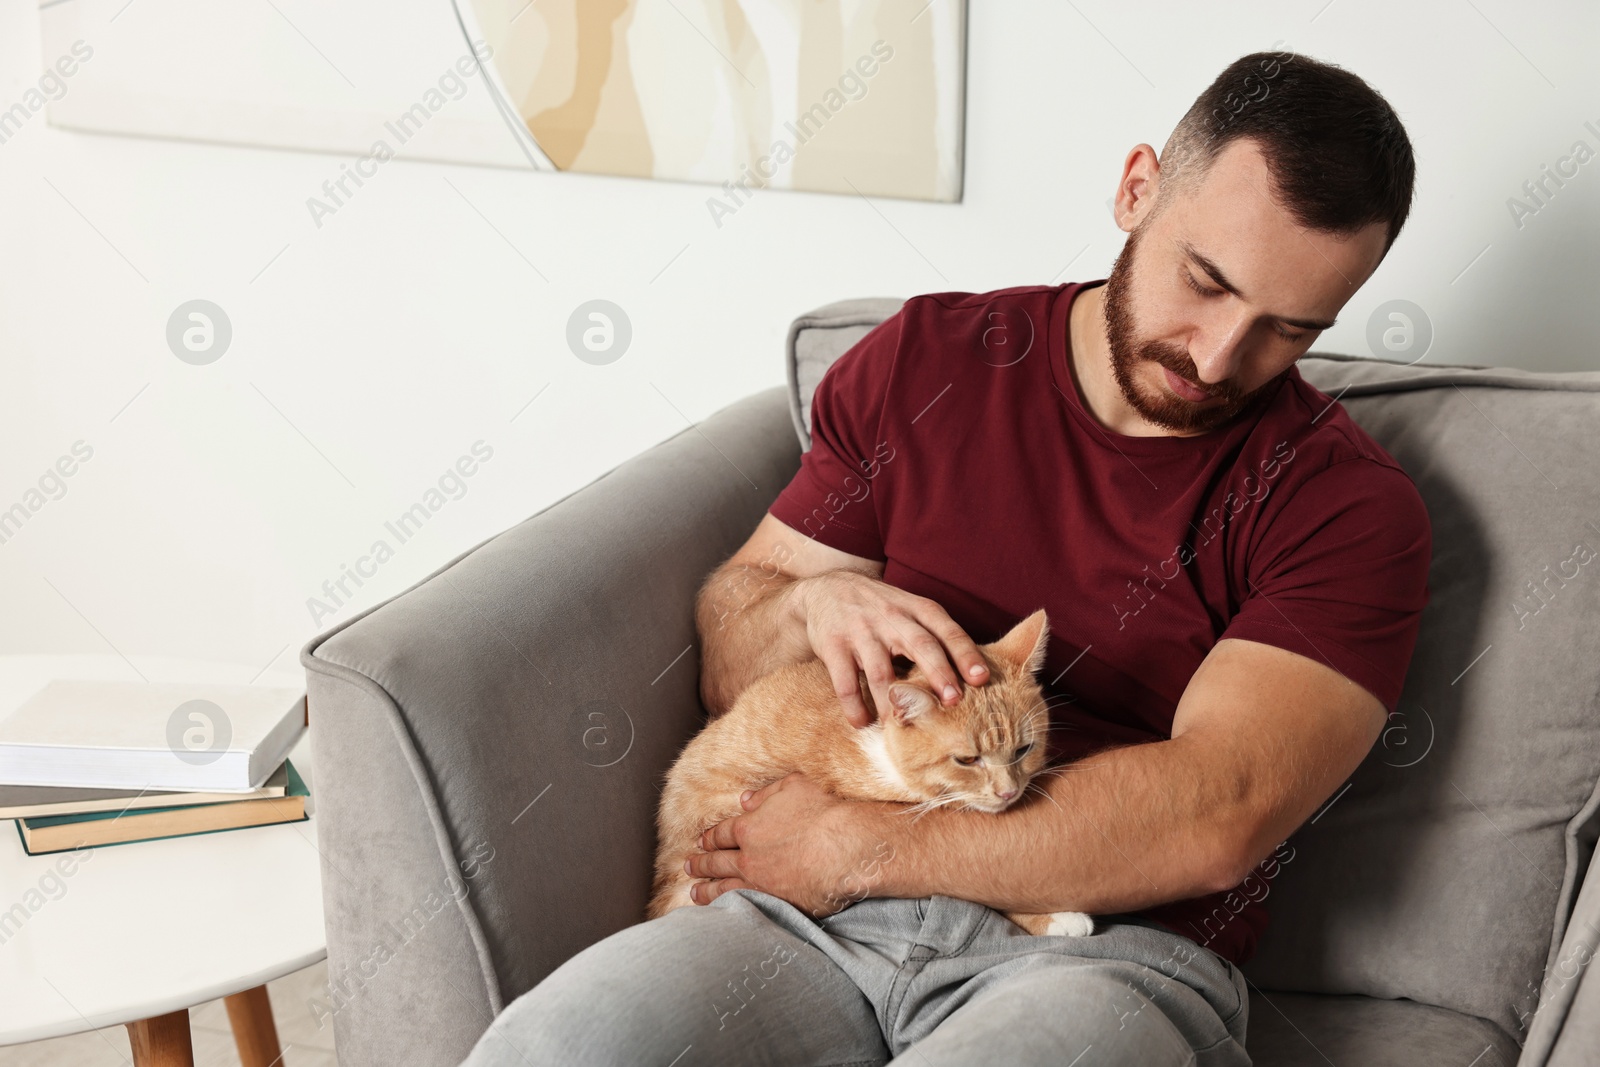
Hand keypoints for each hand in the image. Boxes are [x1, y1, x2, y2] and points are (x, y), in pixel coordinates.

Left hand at [684, 773, 901, 916]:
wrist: (844, 847)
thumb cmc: (823, 812)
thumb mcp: (794, 787)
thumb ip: (766, 793)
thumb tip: (746, 799)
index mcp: (750, 827)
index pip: (722, 833)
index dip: (710, 838)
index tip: (701, 841)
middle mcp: (748, 857)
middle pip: (717, 862)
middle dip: (701, 864)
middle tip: (688, 867)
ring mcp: (760, 883)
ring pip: (725, 888)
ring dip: (707, 891)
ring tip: (694, 894)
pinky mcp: (776, 904)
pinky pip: (745, 908)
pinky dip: (730, 909)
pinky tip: (724, 912)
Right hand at [797, 570, 990, 727]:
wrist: (825, 589)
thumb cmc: (879, 608)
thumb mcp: (909, 609)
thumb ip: (935, 636)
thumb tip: (972, 677)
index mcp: (916, 609)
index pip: (946, 630)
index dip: (965, 653)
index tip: (982, 678)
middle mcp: (891, 616)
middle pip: (920, 645)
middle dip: (939, 673)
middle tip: (954, 701)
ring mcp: (860, 631)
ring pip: (880, 671)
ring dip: (893, 701)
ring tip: (904, 726)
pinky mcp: (833, 645)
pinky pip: (845, 682)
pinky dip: (854, 706)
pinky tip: (862, 723)